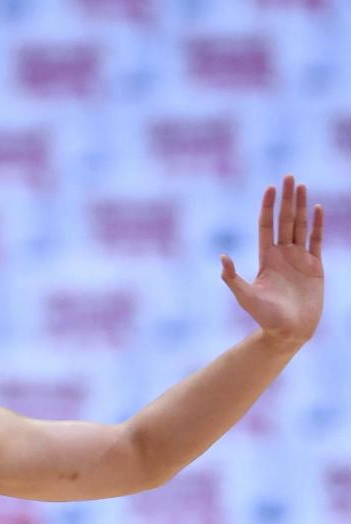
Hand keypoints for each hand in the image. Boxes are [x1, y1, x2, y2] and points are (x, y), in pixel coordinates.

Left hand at [221, 175, 322, 348]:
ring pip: (301, 226)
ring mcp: (299, 259)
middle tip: (289, 176)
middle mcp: (282, 255)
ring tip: (301, 185)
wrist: (288, 332)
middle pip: (285, 220)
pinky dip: (317, 224)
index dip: (268, 207)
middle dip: (287, 199)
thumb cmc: (265, 318)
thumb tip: (222, 259)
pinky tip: (317, 208)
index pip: (267, 226)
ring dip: (302, 205)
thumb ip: (233, 279)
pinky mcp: (315, 266)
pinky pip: (317, 240)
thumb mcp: (246, 298)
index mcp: (266, 259)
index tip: (270, 188)